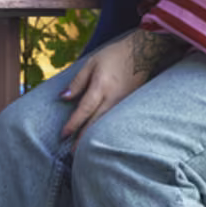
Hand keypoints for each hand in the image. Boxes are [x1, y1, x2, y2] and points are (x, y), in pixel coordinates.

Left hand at [59, 30, 184, 139]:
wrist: (142, 53)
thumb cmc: (114, 56)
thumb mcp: (91, 64)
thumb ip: (77, 82)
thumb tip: (63, 98)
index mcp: (101, 87)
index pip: (84, 110)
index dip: (73, 124)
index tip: (63, 135)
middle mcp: (112, 98)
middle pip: (95, 123)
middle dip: (83, 138)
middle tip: (72, 153)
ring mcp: (123, 103)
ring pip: (106, 124)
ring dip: (94, 137)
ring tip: (84, 149)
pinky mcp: (130, 104)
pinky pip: (115, 120)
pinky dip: (106, 130)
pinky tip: (101, 137)